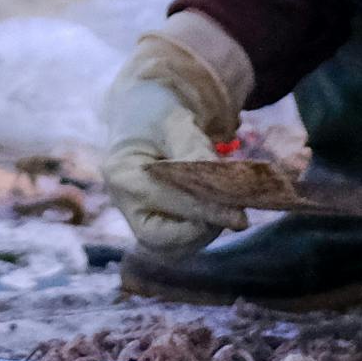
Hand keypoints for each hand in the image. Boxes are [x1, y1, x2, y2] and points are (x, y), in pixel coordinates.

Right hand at [99, 12, 254, 261]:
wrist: (145, 113)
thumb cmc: (161, 115)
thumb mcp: (178, 125)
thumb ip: (197, 156)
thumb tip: (230, 195)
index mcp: (122, 174)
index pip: (164, 203)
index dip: (203, 211)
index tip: (239, 215)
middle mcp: (123, 202)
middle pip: (162, 239)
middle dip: (201, 231)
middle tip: (234, 216)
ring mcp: (134, 216)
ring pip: (171, 247)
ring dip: (203, 234)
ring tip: (226, 211)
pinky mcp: (150, 224)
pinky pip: (175, 243)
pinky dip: (199, 233)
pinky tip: (215, 213)